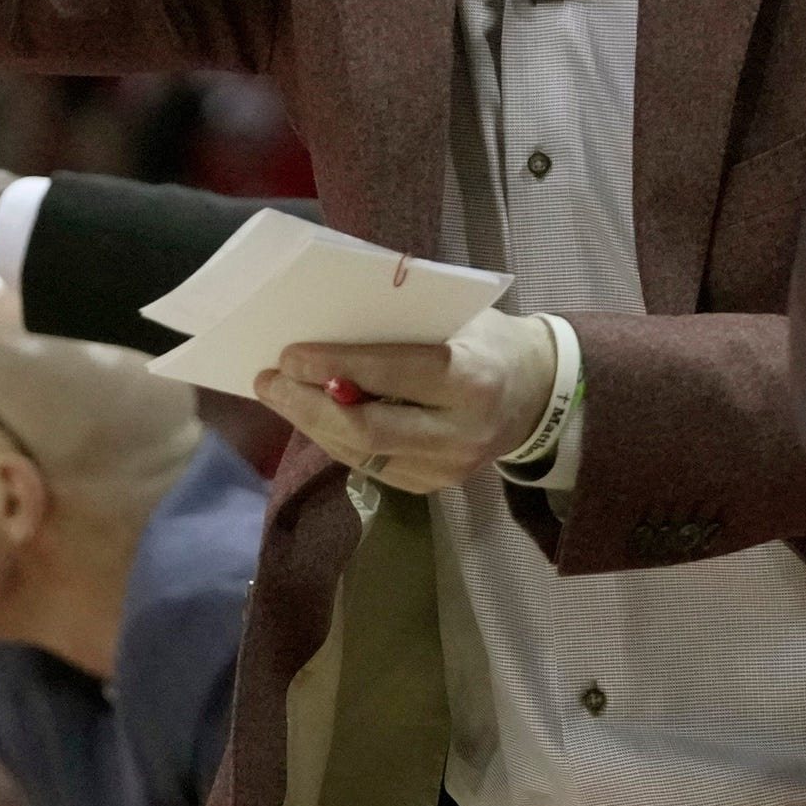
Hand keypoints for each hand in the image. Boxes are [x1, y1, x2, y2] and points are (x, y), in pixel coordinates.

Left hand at [255, 309, 559, 494]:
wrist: (538, 394)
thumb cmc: (489, 341)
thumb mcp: (456, 319)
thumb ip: (399, 328)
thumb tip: (324, 328)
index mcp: (471, 379)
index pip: (390, 376)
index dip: (333, 367)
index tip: (288, 355)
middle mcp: (461, 433)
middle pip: (366, 429)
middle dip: (306, 405)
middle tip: (268, 381)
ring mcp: (448, 469)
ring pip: (360, 453)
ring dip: (312, 423)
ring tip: (280, 395)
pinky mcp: (434, 487)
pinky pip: (370, 465)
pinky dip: (336, 439)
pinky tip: (313, 417)